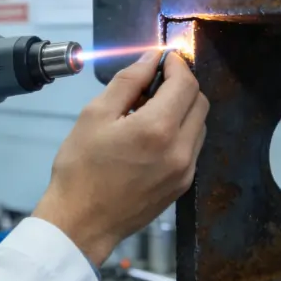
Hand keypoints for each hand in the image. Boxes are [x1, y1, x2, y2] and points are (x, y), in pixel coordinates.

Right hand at [33, 50, 207, 265]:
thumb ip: (127, 82)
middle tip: (153, 83)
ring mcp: (185, 171)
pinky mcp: (182, 186)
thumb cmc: (80, 168)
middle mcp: (180, 150)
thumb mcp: (95, 115)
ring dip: (182, 109)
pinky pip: (192, 147)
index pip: (185, 83)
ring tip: (148, 111)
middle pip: (199, 102)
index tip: (163, 58)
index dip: (177, 65)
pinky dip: (179, 132)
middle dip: (181, 85)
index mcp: (157, 129)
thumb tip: (150, 59)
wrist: (81, 222)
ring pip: (199, 125)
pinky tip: (151, 136)